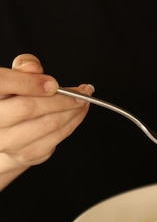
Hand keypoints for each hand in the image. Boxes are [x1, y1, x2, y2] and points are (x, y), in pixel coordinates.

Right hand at [0, 53, 92, 189]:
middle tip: (82, 92)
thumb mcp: (15, 78)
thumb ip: (23, 67)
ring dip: (72, 111)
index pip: (3, 83)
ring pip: (46, 124)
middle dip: (61, 98)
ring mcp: (7, 141)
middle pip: (28, 107)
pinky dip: (72, 123)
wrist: (7, 135)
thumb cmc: (12, 101)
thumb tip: (32, 67)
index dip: (30, 82)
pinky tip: (78, 113)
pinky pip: (55, 138)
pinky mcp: (25, 154)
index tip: (53, 83)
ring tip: (83, 100)